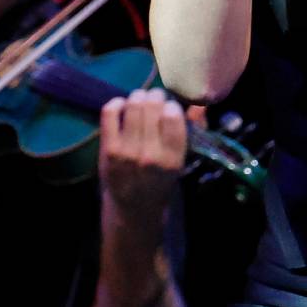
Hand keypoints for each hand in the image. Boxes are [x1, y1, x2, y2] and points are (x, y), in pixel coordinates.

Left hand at [98, 89, 191, 218]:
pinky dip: (116, 103)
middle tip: (155, 99)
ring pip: (132, 106)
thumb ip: (193, 133)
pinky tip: (122, 106)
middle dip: (155, 97)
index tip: (170, 108)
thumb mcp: (182, 162)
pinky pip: (109, 113)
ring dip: (138, 97)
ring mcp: (125, 152)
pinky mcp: (107, 150)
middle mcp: (148, 156)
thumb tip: (199, 104)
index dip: (171, 106)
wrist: (134, 209)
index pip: (172, 117)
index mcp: (172, 160)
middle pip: (151, 107)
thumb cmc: (162, 182)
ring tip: (141, 100)